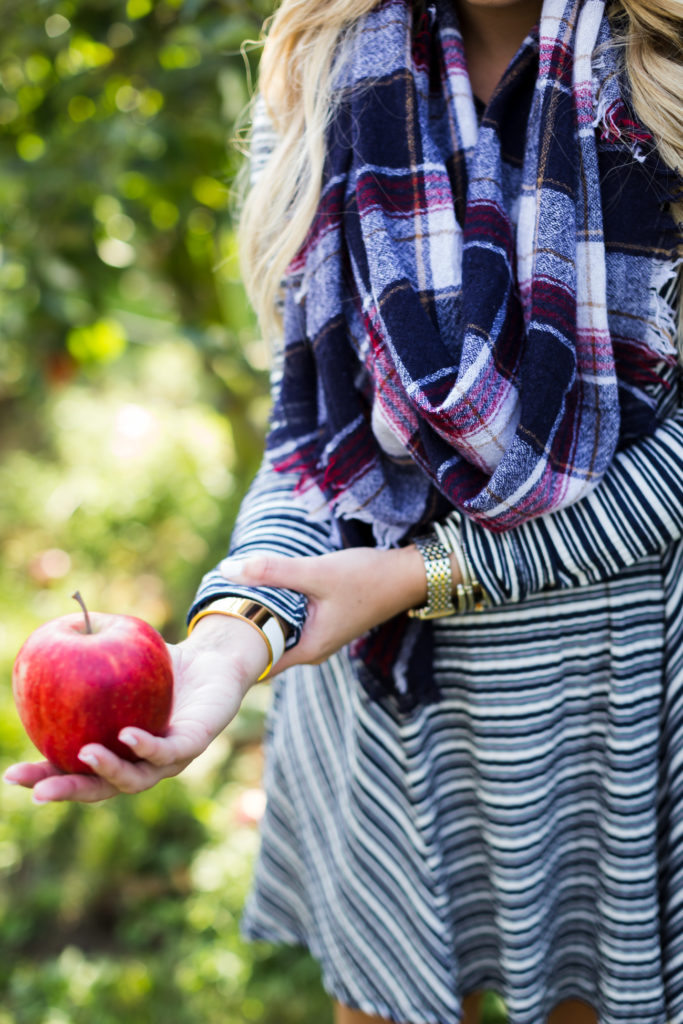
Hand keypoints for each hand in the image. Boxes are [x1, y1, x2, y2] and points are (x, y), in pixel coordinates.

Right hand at [3, 616, 269, 803]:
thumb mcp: (118, 654)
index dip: (44, 775)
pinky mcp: (195, 742)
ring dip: (108, 771)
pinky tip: (126, 736)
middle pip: (101, 787)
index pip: (76, 771)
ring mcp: (169, 758)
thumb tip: (48, 636)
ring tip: (86, 755)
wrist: (214, 657)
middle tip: (39, 791)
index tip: (12, 775)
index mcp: (116, 750)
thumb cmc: (161, 662)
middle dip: (70, 790)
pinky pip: (169, 751)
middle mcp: (140, 762)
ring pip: (136, 778)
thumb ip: (87, 650)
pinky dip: (145, 746)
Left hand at [219, 545, 429, 672]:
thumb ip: (273, 571)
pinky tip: (259, 591)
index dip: (231, 651)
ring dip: (257, 617)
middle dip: (239, 632)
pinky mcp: (323, 622)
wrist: (408, 575)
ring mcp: (318, 637)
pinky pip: (288, 622)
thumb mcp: (317, 572)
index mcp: (308, 650)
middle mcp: (312, 650)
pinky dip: (273, 609)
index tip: (205, 631)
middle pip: (264, 649)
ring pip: (276, 633)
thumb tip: (228, 569)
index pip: (257, 664)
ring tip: (227, 598)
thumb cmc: (367, 578)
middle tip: (208, 610)